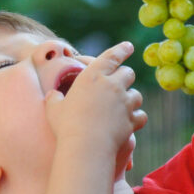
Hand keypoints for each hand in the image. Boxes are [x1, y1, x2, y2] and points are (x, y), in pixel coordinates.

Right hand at [44, 42, 146, 157]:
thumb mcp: (53, 108)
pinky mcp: (131, 120)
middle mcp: (112, 85)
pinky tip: (131, 122)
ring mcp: (124, 103)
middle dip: (125, 77)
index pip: (111, 56)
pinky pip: (141, 115)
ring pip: (137, 94)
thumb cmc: (66, 126)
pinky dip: (137, 118)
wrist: (85, 147)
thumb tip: (52, 95)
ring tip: (124, 105)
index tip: (129, 46)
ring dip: (131, 98)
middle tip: (119, 83)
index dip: (121, 50)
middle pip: (128, 73)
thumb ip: (54, 98)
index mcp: (92, 76)